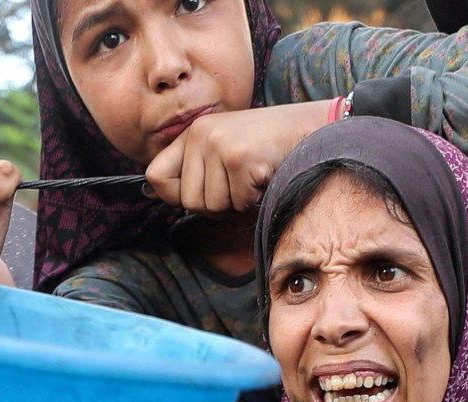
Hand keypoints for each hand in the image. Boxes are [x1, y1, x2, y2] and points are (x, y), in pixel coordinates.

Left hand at [146, 98, 347, 214]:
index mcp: (193, 132)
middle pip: (188, 201)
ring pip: (212, 207)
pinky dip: (255, 199)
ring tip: (253, 176)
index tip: (200, 191)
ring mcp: (219, 145)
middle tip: (239, 183)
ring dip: (237, 203)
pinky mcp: (240, 159)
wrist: (312, 128)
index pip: (155, 176)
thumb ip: (196, 170)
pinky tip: (265, 175)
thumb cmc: (269, 148)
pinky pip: (237, 203)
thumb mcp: (223, 150)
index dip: (174, 195)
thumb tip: (155, 193)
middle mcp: (201, 134)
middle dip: (215, 205)